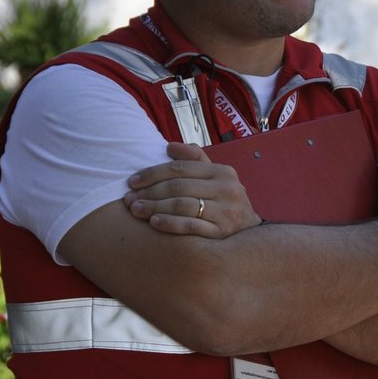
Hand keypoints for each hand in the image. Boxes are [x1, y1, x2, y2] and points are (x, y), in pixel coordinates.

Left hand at [125, 142, 262, 236]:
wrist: (249, 232)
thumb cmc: (223, 201)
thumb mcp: (215, 177)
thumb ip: (194, 159)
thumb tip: (169, 146)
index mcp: (222, 171)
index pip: (180, 167)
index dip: (153, 173)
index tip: (132, 181)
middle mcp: (227, 188)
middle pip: (178, 186)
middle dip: (149, 192)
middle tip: (128, 198)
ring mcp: (226, 211)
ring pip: (182, 205)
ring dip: (154, 207)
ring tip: (135, 210)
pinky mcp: (222, 231)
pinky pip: (190, 226)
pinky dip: (169, 223)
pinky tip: (154, 222)